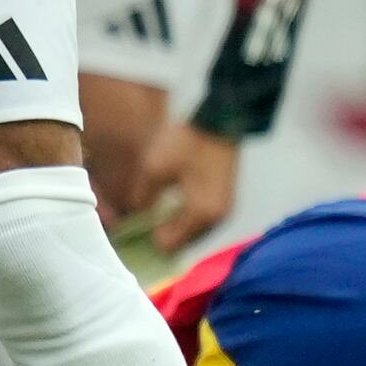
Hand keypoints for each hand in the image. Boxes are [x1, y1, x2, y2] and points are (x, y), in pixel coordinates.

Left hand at [114, 118, 238, 249]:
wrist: (221, 119)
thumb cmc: (187, 143)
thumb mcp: (155, 168)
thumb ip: (143, 197)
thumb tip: (137, 214)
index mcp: (200, 214)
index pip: (170, 246)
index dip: (151, 237)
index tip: (140, 222)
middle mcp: (217, 220)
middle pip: (184, 243)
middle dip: (165, 234)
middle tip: (148, 217)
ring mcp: (226, 211)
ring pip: (195, 233)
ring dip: (178, 226)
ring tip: (162, 209)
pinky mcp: (228, 201)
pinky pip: (205, 222)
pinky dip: (190, 218)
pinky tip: (178, 202)